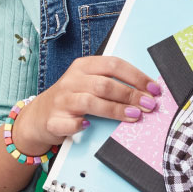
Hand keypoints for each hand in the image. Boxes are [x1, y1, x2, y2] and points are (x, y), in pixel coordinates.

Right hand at [14, 56, 159, 153]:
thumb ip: (111, 82)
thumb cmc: (72, 98)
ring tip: (134, 116)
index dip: (136, 76)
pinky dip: (79, 125)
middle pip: (105, 84)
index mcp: (82, 66)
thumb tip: (147, 91)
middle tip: (149, 105)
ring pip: (90, 102)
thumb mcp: (88, 82)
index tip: (154, 89)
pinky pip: (68, 123)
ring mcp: (61, 100)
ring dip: (115, 110)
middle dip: (131, 95)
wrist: (39, 116)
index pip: (113, 65)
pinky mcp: (53, 120)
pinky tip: (89, 126)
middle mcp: (71, 81)